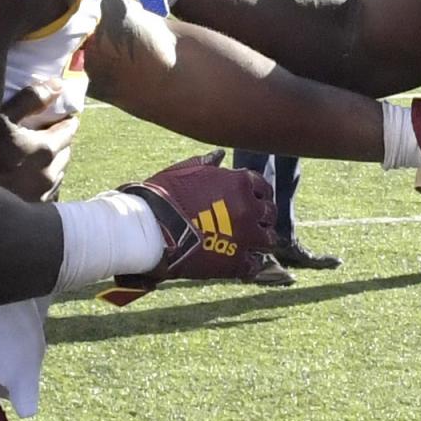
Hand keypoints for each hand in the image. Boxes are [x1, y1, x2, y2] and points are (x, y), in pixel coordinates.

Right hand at [0, 79, 76, 204]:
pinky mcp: (34, 211)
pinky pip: (49, 193)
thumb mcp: (0, 118)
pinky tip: (32, 181)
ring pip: (59, 173)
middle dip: (61, 141)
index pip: (68, 130)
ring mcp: (43, 195)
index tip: (62, 115)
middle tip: (51, 133)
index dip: (66, 121)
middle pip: (66, 152)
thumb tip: (59, 85)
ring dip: (54, 163)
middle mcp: (50, 173)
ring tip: (41, 156)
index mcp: (46, 148)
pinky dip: (46, 183)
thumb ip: (30, 99)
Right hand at [102, 152, 277, 302]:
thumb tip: (219, 155)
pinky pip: (254, 265)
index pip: (262, 188)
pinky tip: (239, 263)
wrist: (151, 228)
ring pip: (268, 240)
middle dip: (262, 219)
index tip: (254, 201)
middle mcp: (249, 207)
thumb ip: (207, 164)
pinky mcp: (236, 261)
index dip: (259, 195)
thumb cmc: (164, 195)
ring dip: (260, 242)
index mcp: (240, 182)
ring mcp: (245, 236)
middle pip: (269, 214)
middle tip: (253, 225)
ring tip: (249, 245)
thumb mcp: (185, 171)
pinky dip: (248, 264)